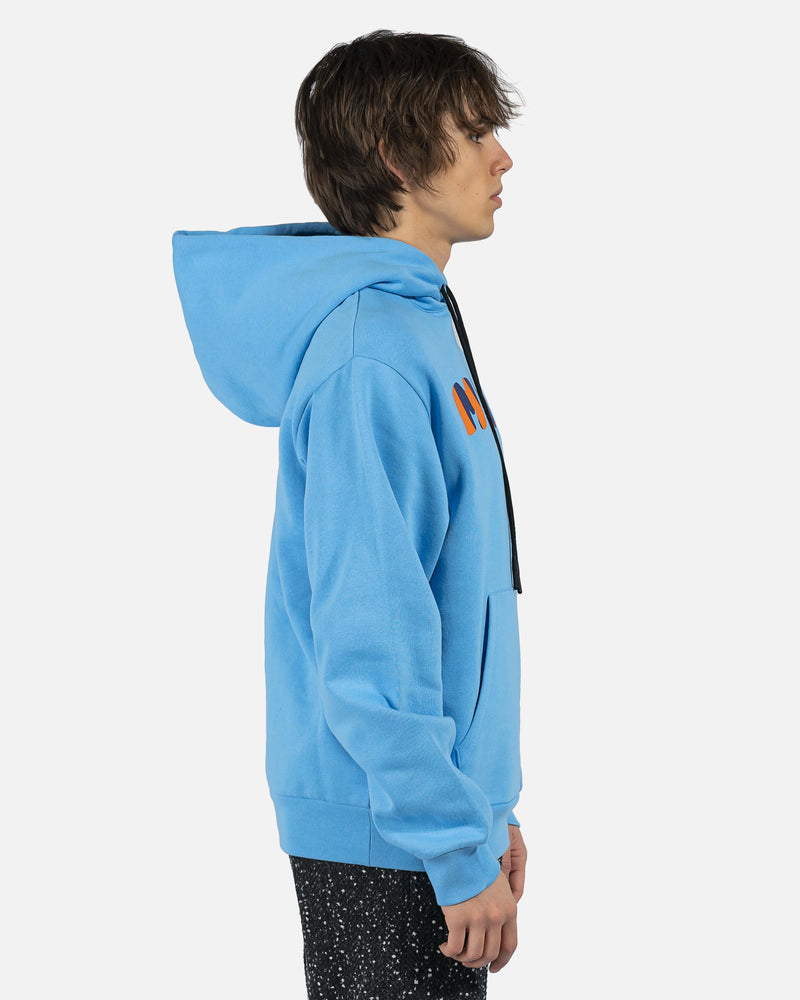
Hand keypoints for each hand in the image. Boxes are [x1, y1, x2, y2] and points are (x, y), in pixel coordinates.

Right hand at [438, 825, 525, 973]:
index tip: (493, 967)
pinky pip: (456, 947)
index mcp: (509, 909)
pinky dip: (450, 951)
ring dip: (463, 958)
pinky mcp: (459, 918)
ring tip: (454, 951)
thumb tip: (495, 931)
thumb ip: (501, 907)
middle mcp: (496, 917)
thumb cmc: (474, 866)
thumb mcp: (498, 885)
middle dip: (477, 961)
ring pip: (473, 954)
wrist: (458, 852)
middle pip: (490, 953)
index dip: (501, 961)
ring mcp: (478, 918)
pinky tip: (445, 946)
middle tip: (467, 959)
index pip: (510, 945)